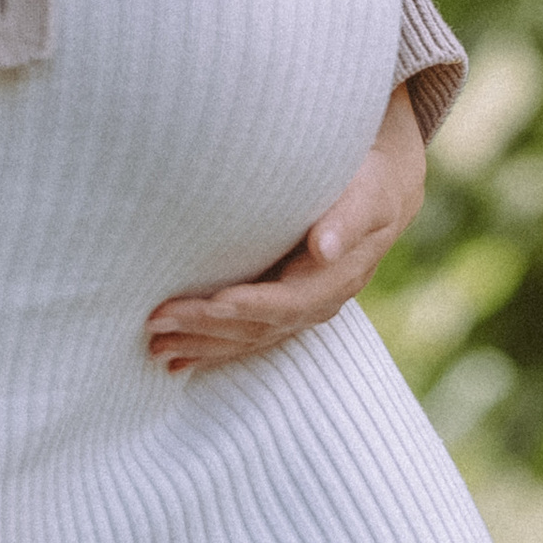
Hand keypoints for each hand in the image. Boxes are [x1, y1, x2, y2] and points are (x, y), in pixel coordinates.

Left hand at [146, 85, 427, 375]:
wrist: (387, 190)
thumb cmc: (371, 181)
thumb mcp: (369, 192)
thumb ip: (348, 218)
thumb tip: (322, 247)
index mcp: (340, 275)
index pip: (289, 300)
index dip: (251, 305)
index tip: (214, 304)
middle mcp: (320, 301)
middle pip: (260, 325)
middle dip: (209, 328)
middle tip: (159, 321)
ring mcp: (304, 310)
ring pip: (249, 337)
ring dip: (203, 345)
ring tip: (156, 347)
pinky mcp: (287, 309)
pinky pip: (249, 337)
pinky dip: (213, 350)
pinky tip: (179, 361)